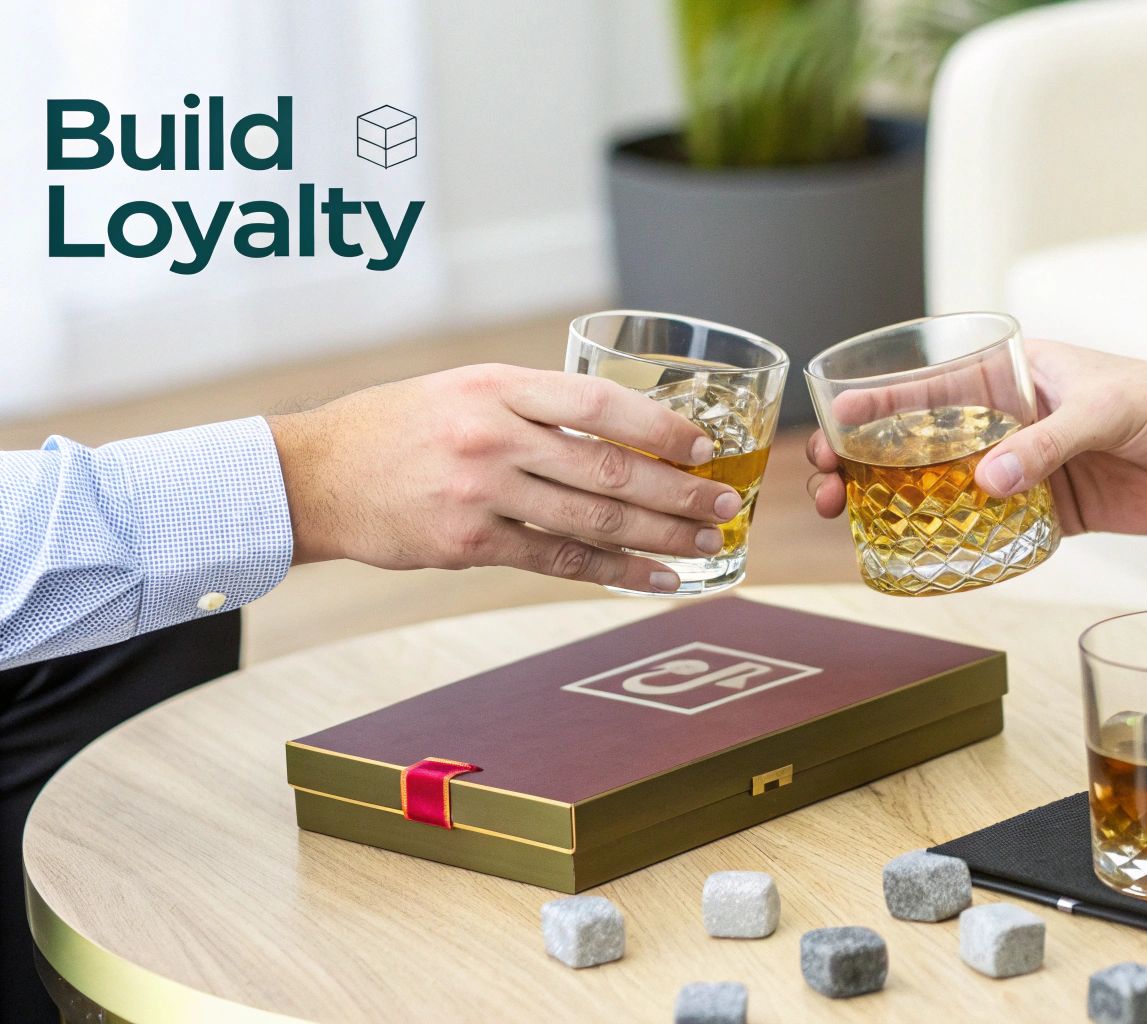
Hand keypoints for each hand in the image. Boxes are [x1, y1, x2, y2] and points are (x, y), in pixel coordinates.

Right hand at [268, 364, 742, 592]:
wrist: (315, 475)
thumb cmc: (399, 427)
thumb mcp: (465, 388)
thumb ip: (536, 404)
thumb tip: (624, 432)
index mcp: (496, 385)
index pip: (597, 403)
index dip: (660, 427)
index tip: (704, 446)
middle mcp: (492, 435)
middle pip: (607, 467)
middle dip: (678, 490)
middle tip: (726, 503)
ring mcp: (481, 493)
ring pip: (593, 517)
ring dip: (661, 535)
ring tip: (708, 542)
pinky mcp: (470, 544)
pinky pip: (561, 560)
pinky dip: (617, 571)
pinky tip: (659, 577)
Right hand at [805, 340, 1146, 534]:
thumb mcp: (1107, 411)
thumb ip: (1046, 444)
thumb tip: (986, 483)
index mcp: (1018, 373)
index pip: (931, 384)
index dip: (874, 404)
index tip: (832, 425)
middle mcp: (1013, 419)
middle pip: (922, 442)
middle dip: (867, 462)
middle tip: (826, 488)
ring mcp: (1030, 468)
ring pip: (947, 488)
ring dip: (900, 506)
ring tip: (852, 523)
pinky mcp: (1056, 512)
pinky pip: (994, 531)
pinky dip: (959, 545)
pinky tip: (922, 560)